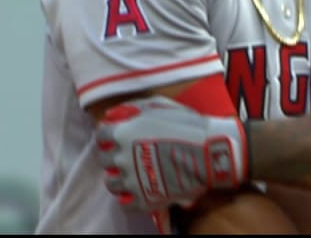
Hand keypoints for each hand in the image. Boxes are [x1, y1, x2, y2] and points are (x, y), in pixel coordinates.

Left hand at [94, 95, 248, 211]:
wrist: (209, 151)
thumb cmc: (186, 123)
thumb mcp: (158, 106)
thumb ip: (131, 108)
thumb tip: (111, 114)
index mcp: (123, 134)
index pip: (101, 135)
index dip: (108, 134)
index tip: (116, 135)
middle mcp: (122, 158)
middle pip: (104, 159)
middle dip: (112, 154)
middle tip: (126, 153)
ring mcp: (132, 181)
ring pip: (111, 183)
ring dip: (118, 176)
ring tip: (132, 173)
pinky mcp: (145, 199)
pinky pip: (125, 203)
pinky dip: (128, 197)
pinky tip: (137, 189)